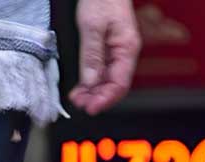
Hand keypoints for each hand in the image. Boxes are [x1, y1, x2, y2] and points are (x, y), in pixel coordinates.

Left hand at [68, 0, 141, 114]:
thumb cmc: (102, 0)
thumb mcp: (92, 27)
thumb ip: (91, 55)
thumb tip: (90, 81)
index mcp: (127, 47)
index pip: (120, 82)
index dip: (105, 99)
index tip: (90, 108)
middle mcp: (124, 53)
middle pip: (113, 85)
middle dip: (97, 98)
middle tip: (79, 104)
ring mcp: (115, 53)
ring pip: (106, 82)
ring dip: (92, 93)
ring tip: (77, 99)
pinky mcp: (106, 52)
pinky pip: (100, 73)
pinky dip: (90, 84)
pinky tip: (80, 89)